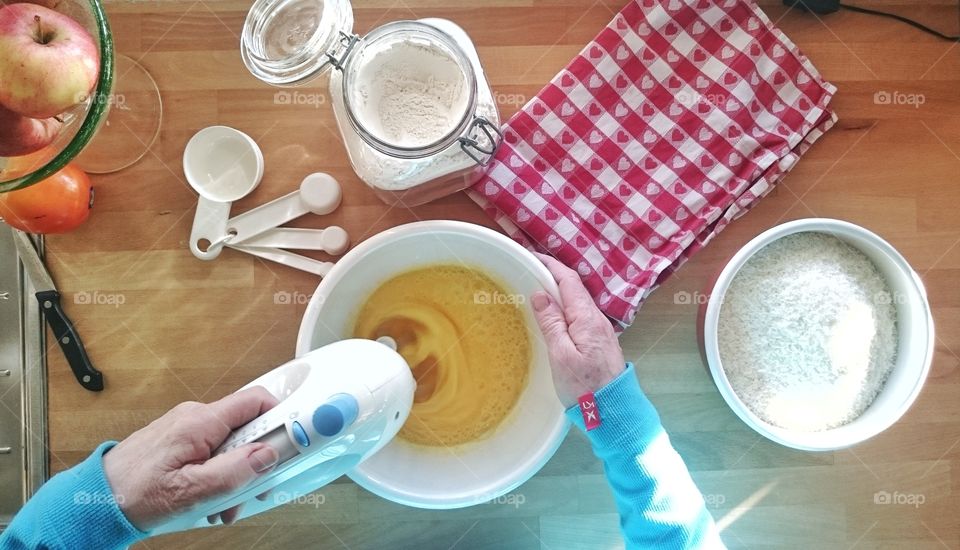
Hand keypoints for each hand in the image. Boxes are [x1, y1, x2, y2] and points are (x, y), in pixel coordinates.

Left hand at [102, 387, 279, 529]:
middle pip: (248, 427)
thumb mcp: (191, 491)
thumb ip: (234, 471)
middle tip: (253, 490)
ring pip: (232, 444)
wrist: (94, 502)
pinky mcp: (181, 442)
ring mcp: (188, 429)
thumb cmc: (133, 495)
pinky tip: (210, 499)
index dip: (282, 420)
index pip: (257, 401)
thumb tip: (269, 454)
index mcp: (200, 422)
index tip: (293, 445)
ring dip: (237, 474)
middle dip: (257, 460)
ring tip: (224, 505)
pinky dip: (219, 474)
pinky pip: (214, 451)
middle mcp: (195, 418)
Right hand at [531, 253, 625, 406]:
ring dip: (557, 292)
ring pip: (576, 302)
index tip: (530, 256)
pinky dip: (563, 308)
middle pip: (573, 288)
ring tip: (535, 290)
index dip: (550, 264)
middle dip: (552, 275)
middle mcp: (596, 319)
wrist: (614, 412)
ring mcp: (600, 331)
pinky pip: (578, 316)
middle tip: (528, 270)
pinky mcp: (599, 343)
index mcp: (586, 318)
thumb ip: (552, 323)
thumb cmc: (586, 388)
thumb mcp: (561, 356)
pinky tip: (552, 316)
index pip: (569, 280)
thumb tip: (541, 294)